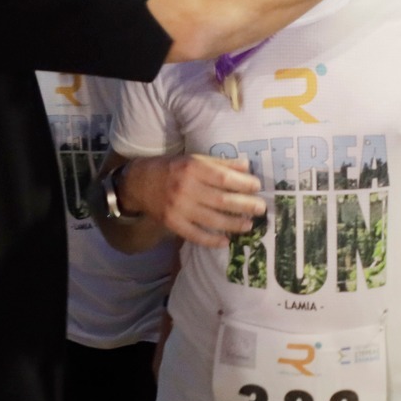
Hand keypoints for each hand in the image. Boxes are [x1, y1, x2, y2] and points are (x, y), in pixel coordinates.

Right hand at [120, 154, 266, 247]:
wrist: (140, 183)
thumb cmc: (172, 169)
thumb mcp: (194, 159)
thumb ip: (220, 163)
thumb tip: (246, 167)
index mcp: (192, 168)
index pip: (223, 178)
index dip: (243, 183)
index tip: (257, 186)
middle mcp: (186, 188)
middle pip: (221, 200)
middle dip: (245, 205)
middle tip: (261, 209)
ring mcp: (178, 208)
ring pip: (212, 219)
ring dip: (233, 224)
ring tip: (249, 225)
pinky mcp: (172, 223)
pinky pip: (195, 235)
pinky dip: (212, 240)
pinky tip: (226, 241)